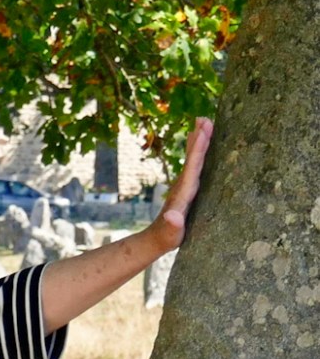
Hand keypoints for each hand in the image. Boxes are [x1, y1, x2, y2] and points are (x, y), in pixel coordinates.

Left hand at [149, 117, 213, 251]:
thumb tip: (172, 216)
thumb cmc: (165, 239)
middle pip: (191, 158)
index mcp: (182, 193)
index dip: (198, 149)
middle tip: (204, 118)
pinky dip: (199, 154)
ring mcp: (183, 186)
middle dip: (198, 138)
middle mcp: (181, 186)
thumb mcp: (169, 235)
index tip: (204, 131)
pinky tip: (204, 148)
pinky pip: (195, 167)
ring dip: (198, 142)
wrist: (154, 241)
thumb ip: (171, 226)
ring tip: (204, 123)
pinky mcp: (187, 190)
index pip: (192, 167)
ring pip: (192, 160)